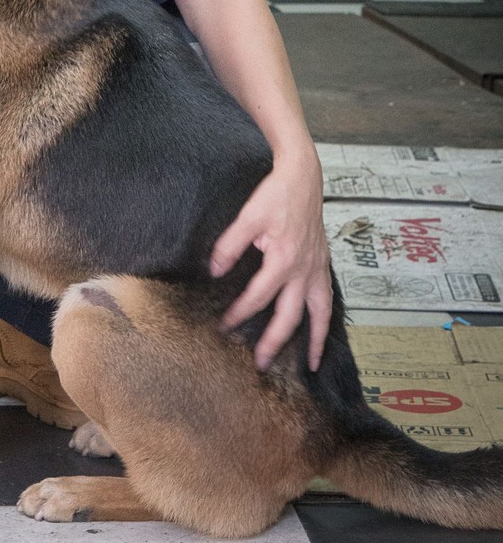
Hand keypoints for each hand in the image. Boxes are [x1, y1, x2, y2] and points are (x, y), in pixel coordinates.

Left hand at [210, 152, 331, 372]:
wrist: (303, 178)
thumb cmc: (275, 195)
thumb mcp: (247, 217)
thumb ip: (230, 245)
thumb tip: (214, 270)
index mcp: (284, 259)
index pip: (259, 296)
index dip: (240, 312)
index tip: (225, 325)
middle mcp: (304, 270)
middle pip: (290, 316)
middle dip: (276, 341)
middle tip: (261, 363)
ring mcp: (317, 269)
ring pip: (319, 313)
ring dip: (315, 340)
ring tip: (312, 364)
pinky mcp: (323, 265)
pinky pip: (328, 299)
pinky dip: (326, 318)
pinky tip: (321, 328)